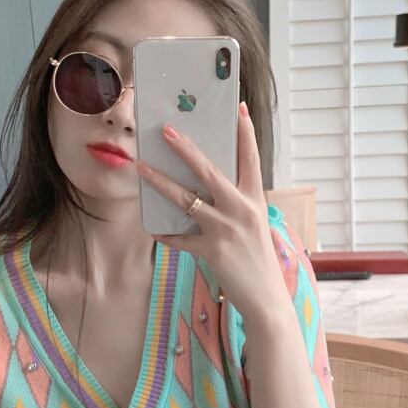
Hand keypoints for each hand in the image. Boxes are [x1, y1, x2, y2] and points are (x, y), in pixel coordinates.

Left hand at [135, 101, 287, 323]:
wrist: (267, 299)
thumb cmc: (259, 261)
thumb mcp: (254, 227)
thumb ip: (236, 206)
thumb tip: (207, 191)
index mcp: (255, 201)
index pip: (251, 159)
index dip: (245, 133)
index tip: (239, 109)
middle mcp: (242, 210)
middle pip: (210, 171)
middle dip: (186, 149)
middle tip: (167, 131)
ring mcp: (226, 230)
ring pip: (186, 199)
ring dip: (160, 182)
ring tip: (140, 168)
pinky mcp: (212, 251)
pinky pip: (180, 239)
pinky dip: (166, 234)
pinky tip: (154, 229)